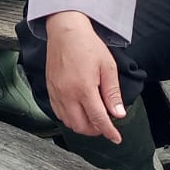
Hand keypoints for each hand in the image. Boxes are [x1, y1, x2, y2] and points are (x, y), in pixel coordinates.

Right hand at [42, 11, 125, 142]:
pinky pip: (58, 113)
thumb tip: (118, 114)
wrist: (65, 31)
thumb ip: (112, 93)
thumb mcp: (108, 67)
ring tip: (93, 117)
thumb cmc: (87, 45)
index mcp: (84, 89)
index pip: (98, 119)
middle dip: (95, 130)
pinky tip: (78, 111)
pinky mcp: (50, 89)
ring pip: (68, 122)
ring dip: (81, 125)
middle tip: (105, 124)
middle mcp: (67, 94)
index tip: (116, 138)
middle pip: (81, 126)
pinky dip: (69, 118)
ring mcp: (57, 93)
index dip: (109, 132)